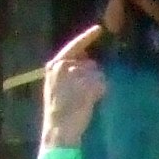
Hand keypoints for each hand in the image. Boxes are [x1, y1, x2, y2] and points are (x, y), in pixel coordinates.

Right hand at [41, 25, 110, 149]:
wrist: (58, 129)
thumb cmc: (58, 111)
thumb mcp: (56, 86)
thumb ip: (69, 71)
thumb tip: (88, 60)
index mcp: (55, 65)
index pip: (74, 47)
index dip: (87, 37)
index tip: (99, 29)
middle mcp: (65, 66)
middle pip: (91, 64)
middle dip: (91, 77)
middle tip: (81, 95)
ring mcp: (76, 75)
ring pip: (98, 74)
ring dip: (97, 86)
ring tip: (84, 100)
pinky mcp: (87, 86)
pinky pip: (103, 84)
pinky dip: (101, 92)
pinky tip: (90, 102)